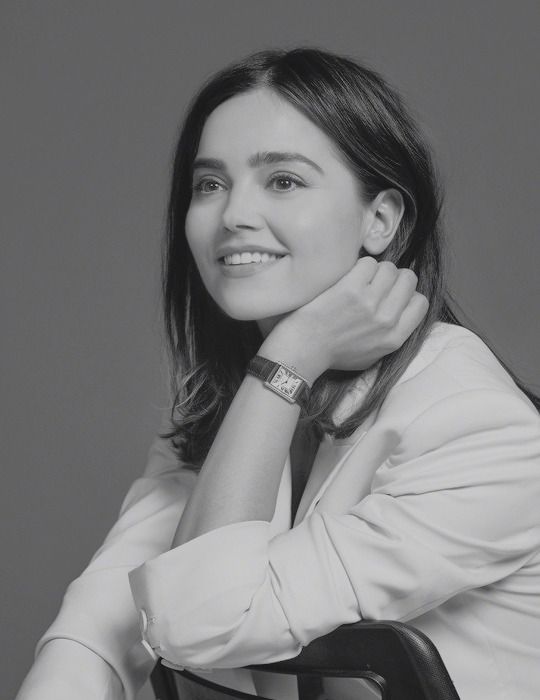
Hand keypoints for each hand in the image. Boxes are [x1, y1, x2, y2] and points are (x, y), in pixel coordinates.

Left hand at [260, 258, 428, 381]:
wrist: (303, 350)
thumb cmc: (334, 354)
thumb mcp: (373, 356)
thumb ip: (392, 336)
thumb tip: (403, 313)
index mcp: (395, 338)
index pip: (420, 302)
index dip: (407, 295)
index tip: (392, 295)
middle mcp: (386, 320)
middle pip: (408, 279)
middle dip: (394, 277)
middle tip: (375, 283)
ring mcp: (369, 303)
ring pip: (389, 268)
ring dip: (375, 270)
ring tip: (359, 280)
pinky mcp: (350, 289)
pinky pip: (368, 263)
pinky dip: (358, 266)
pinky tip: (347, 277)